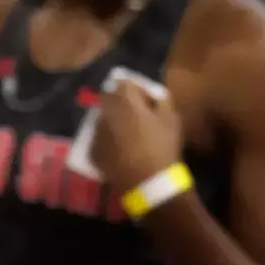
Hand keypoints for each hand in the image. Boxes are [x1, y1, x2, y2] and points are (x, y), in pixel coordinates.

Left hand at [89, 79, 182, 193]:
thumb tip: (154, 95)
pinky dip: (107, 140)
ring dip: (113, 121)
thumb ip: (161, 100)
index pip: (124, 82)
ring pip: (102, 119)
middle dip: (121, 104)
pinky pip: (99, 139)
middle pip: (109, 99)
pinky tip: (119, 150)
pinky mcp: (93, 151)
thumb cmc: (162, 146)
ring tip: (127, 135)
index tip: (145, 102)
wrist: (148, 181)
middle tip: (135, 117)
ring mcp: (96, 132)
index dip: (136, 90)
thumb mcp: (171, 118)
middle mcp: (105, 112)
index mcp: (124, 100)